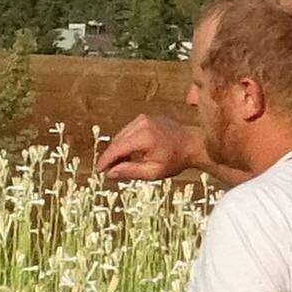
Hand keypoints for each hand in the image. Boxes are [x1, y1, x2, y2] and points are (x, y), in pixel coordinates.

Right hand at [94, 108, 212, 187]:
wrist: (192, 144)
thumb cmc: (176, 159)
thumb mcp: (154, 172)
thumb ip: (130, 172)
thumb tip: (110, 173)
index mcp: (144, 136)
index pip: (117, 148)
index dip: (106, 160)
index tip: (99, 170)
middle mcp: (142, 123)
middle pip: (117, 141)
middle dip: (111, 156)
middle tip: (109, 171)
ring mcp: (143, 119)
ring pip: (121, 136)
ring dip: (118, 150)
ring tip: (121, 164)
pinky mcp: (145, 119)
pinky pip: (128, 131)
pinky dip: (126, 143)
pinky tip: (130, 155)